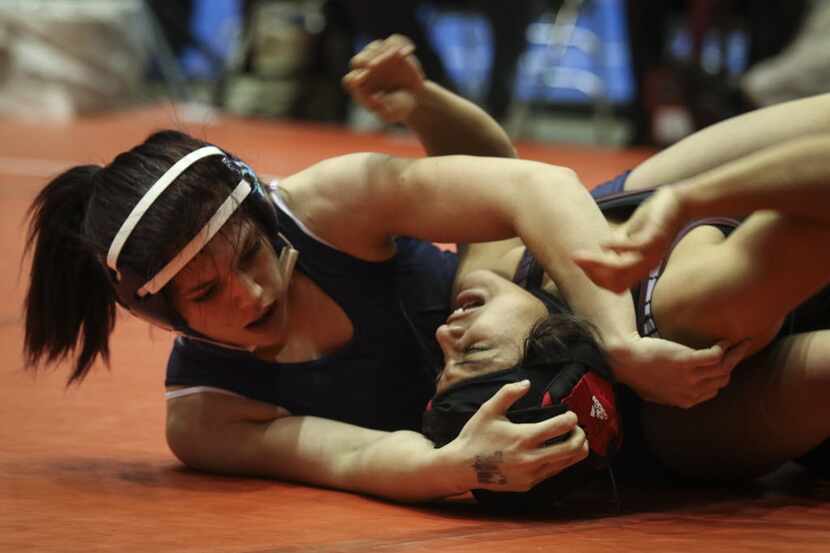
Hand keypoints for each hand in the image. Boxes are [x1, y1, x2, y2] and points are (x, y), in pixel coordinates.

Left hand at [342, 34, 424, 122]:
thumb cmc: (400, 108)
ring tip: (395, 55)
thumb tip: (375, 101)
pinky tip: (409, 51)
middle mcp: (366, 69)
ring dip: (382, 51)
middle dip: (364, 61)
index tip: (359, 81)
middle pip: (358, 61)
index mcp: (360, 86)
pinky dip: (401, 44)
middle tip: (372, 66)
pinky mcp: (393, 49)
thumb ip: (384, 110)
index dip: (354, 80)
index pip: (350, 80)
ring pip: (374, 47)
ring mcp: (379, 56)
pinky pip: (394, 41)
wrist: (416, 97)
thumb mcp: (392, 114)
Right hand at [446, 381, 588, 491]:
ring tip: (573, 439)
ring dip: (576, 450)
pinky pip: (554, 472)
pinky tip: (557, 451)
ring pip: (567, 463)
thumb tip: (527, 383)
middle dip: (581, 435)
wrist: (462, 467)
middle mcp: (530, 458)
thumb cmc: (475, 436)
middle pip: (572, 448)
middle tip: (578, 428)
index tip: (570, 414)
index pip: (560, 427)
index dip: (571, 418)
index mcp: (523, 437)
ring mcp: (531, 474)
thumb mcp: (488, 410)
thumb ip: (508, 393)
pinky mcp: (529, 484)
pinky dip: (561, 461)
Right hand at [574, 186, 687, 292]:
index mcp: (639, 268)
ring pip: (620, 269)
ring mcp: (651, 253)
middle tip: (576, 259)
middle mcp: (645, 266)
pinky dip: (615, 247)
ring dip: (597, 264)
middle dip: (592, 273)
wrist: (679, 202)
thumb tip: (599, 252)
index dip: (594, 278)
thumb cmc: (653, 218)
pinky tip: (602, 242)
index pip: (613, 286)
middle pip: (614, 283)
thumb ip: (615, 245)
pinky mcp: (654, 238)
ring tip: (580, 255)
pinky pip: (633, 249)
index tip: (580, 263)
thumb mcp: (629, 234)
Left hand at [609, 334, 752, 407]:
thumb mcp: (655, 393)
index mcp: (686, 400)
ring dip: (738, 353)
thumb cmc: (636, 373)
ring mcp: (691, 376)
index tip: (725, 364)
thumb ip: (670, 395)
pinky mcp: (687, 360)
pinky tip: (724, 339)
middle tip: (740, 349)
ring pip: (725, 366)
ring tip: (745, 342)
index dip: (721, 377)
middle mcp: (692, 391)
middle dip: (733, 364)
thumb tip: (678, 394)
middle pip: (723, 378)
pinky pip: (716, 355)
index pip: (714, 390)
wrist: (625, 360)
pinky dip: (723, 347)